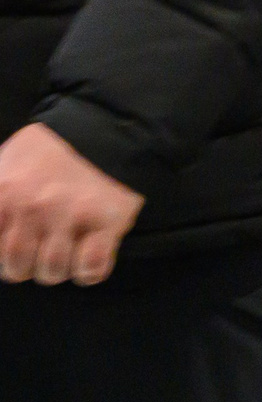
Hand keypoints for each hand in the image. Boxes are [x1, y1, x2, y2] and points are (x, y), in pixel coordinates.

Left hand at [0, 124, 144, 285]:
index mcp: (4, 193)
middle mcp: (34, 207)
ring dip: (60, 267)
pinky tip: (91, 257)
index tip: (16, 243)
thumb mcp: (6, 163)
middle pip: (17, 268)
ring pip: (53, 271)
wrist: (111, 130)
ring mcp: (72, 214)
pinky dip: (89, 270)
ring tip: (68, 250)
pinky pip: (90, 268)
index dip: (3, 253)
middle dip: (28, 266)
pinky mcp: (108, 222)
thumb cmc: (51, 152)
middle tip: (42, 248)